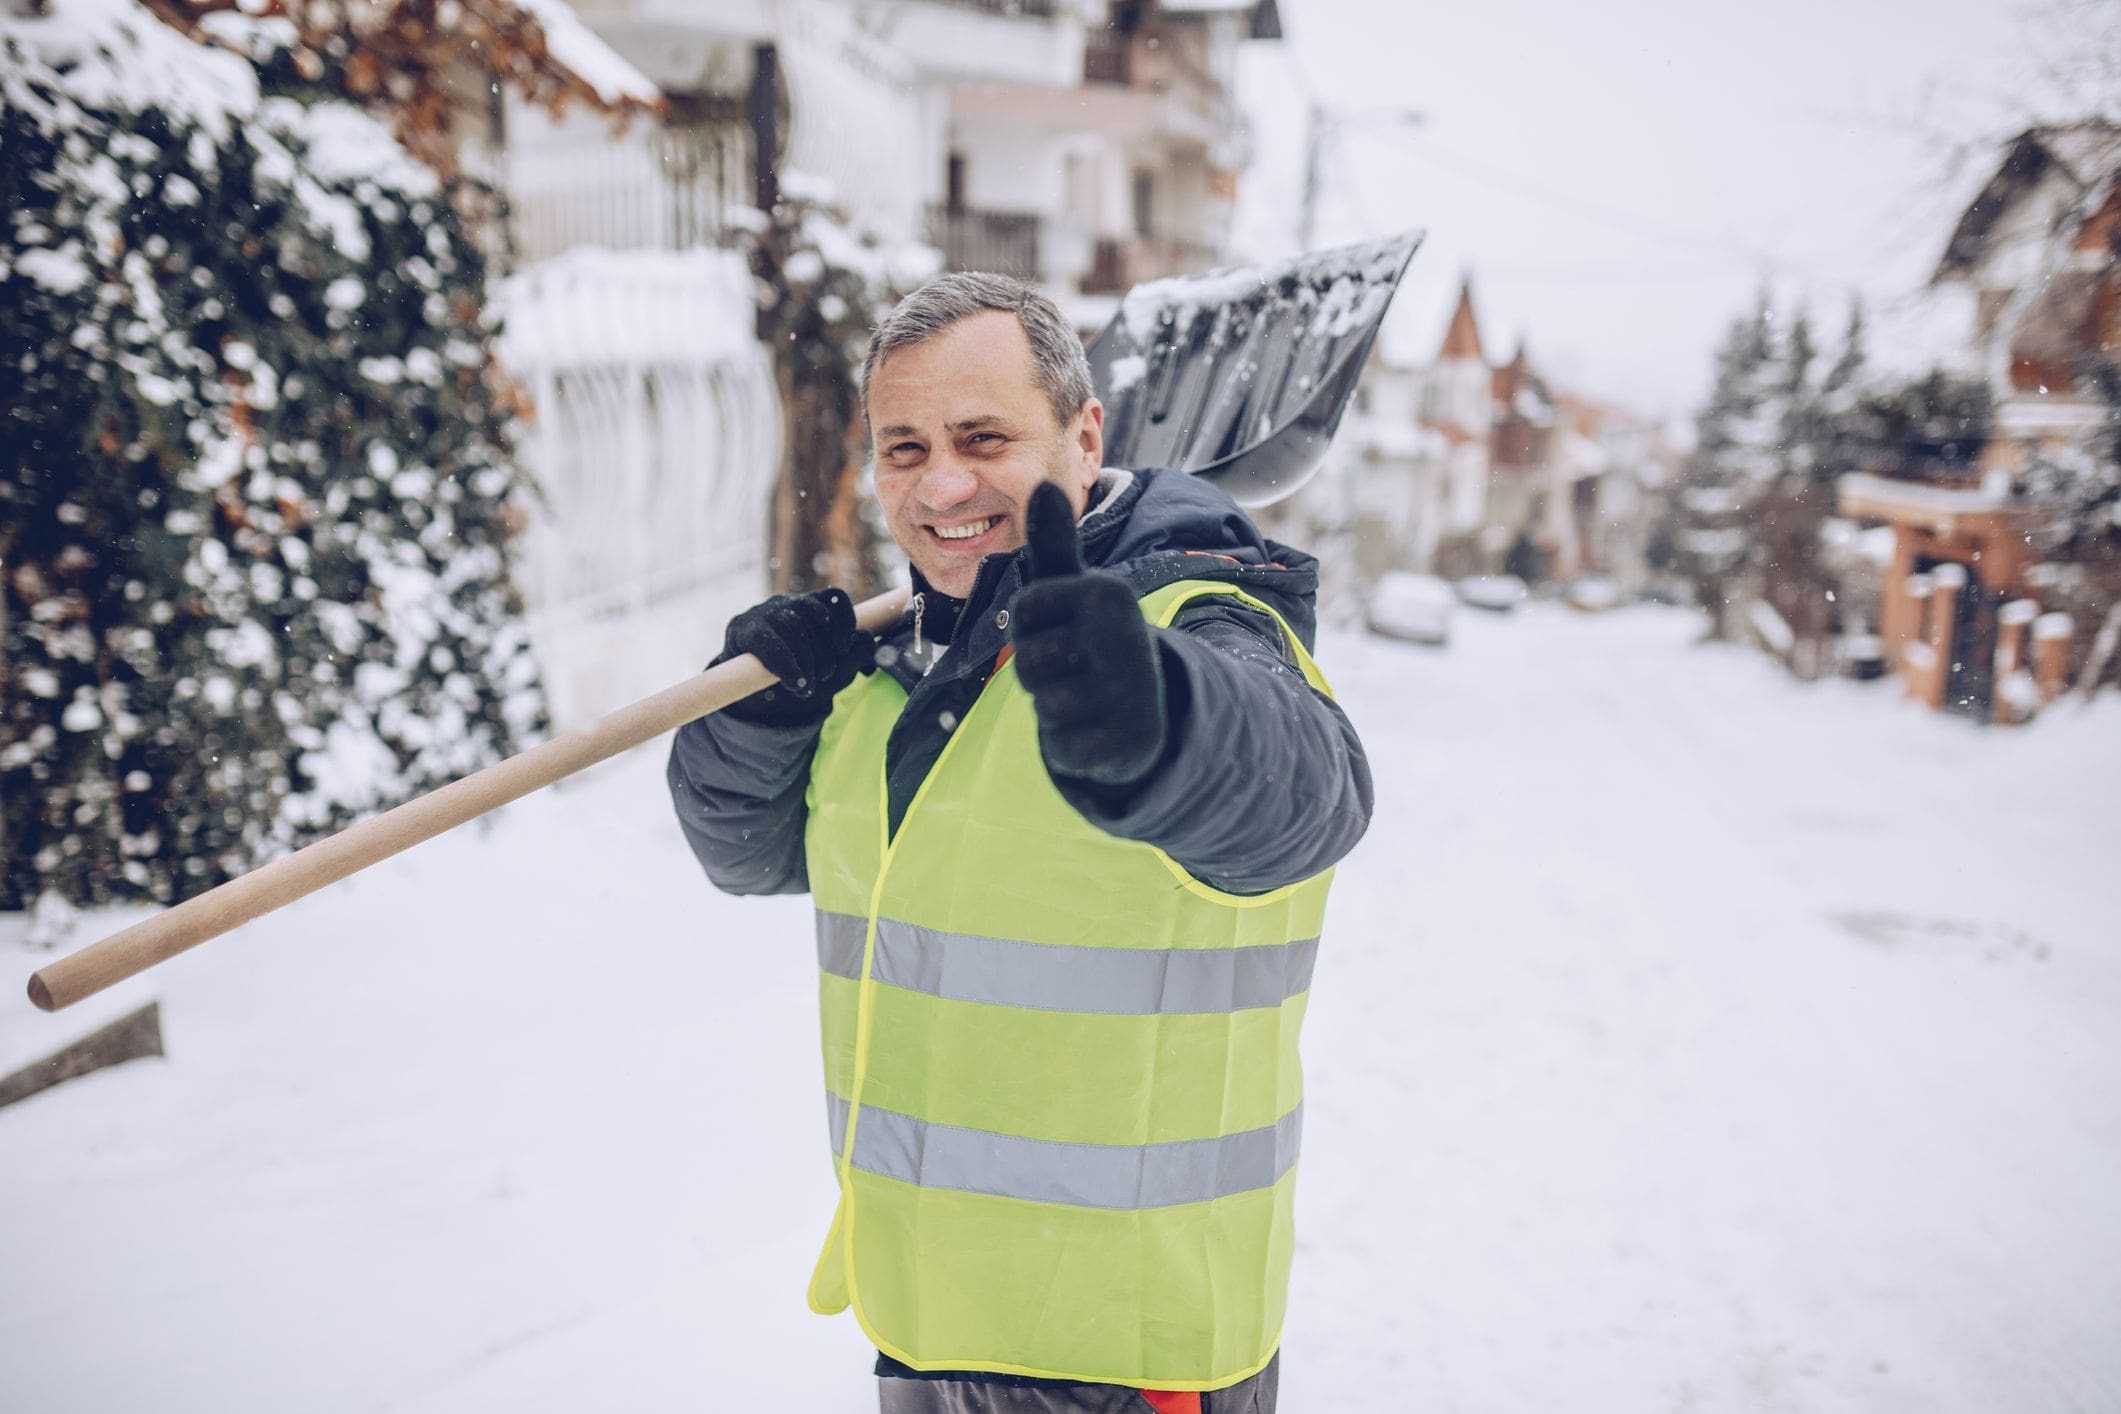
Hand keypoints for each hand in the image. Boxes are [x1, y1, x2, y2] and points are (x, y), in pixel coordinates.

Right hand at [715, 587, 869, 726]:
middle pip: (814, 614)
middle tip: (825, 676)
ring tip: (808, 686)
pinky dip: (785, 664)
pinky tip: (794, 683)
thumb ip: (853, 657)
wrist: (754, 697)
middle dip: (824, 651)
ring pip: (792, 624)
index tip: (844, 649)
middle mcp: (788, 604)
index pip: (834, 597)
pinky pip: (767, 640)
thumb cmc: (797, 677)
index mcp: (811, 608)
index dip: (845, 620)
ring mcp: (764, 613)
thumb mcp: (831, 672)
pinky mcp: (743, 629)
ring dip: (806, 659)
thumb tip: (868, 640)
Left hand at [1009, 482, 1167, 786]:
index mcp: (1108, 592)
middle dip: (1038, 672)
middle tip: (1073, 667)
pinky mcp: (1127, 739)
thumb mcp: (1073, 589)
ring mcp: (1129, 690)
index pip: (1023, 610)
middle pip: (1028, 660)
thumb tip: (1045, 482)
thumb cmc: (1092, 639)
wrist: (1149, 708)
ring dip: (1054, 707)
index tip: (1061, 628)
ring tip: (1085, 695)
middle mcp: (1124, 635)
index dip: (1029, 627)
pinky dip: (1071, 743)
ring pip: (1044, 704)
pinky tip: (1096, 728)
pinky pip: (1063, 744)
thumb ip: (1055, 542)